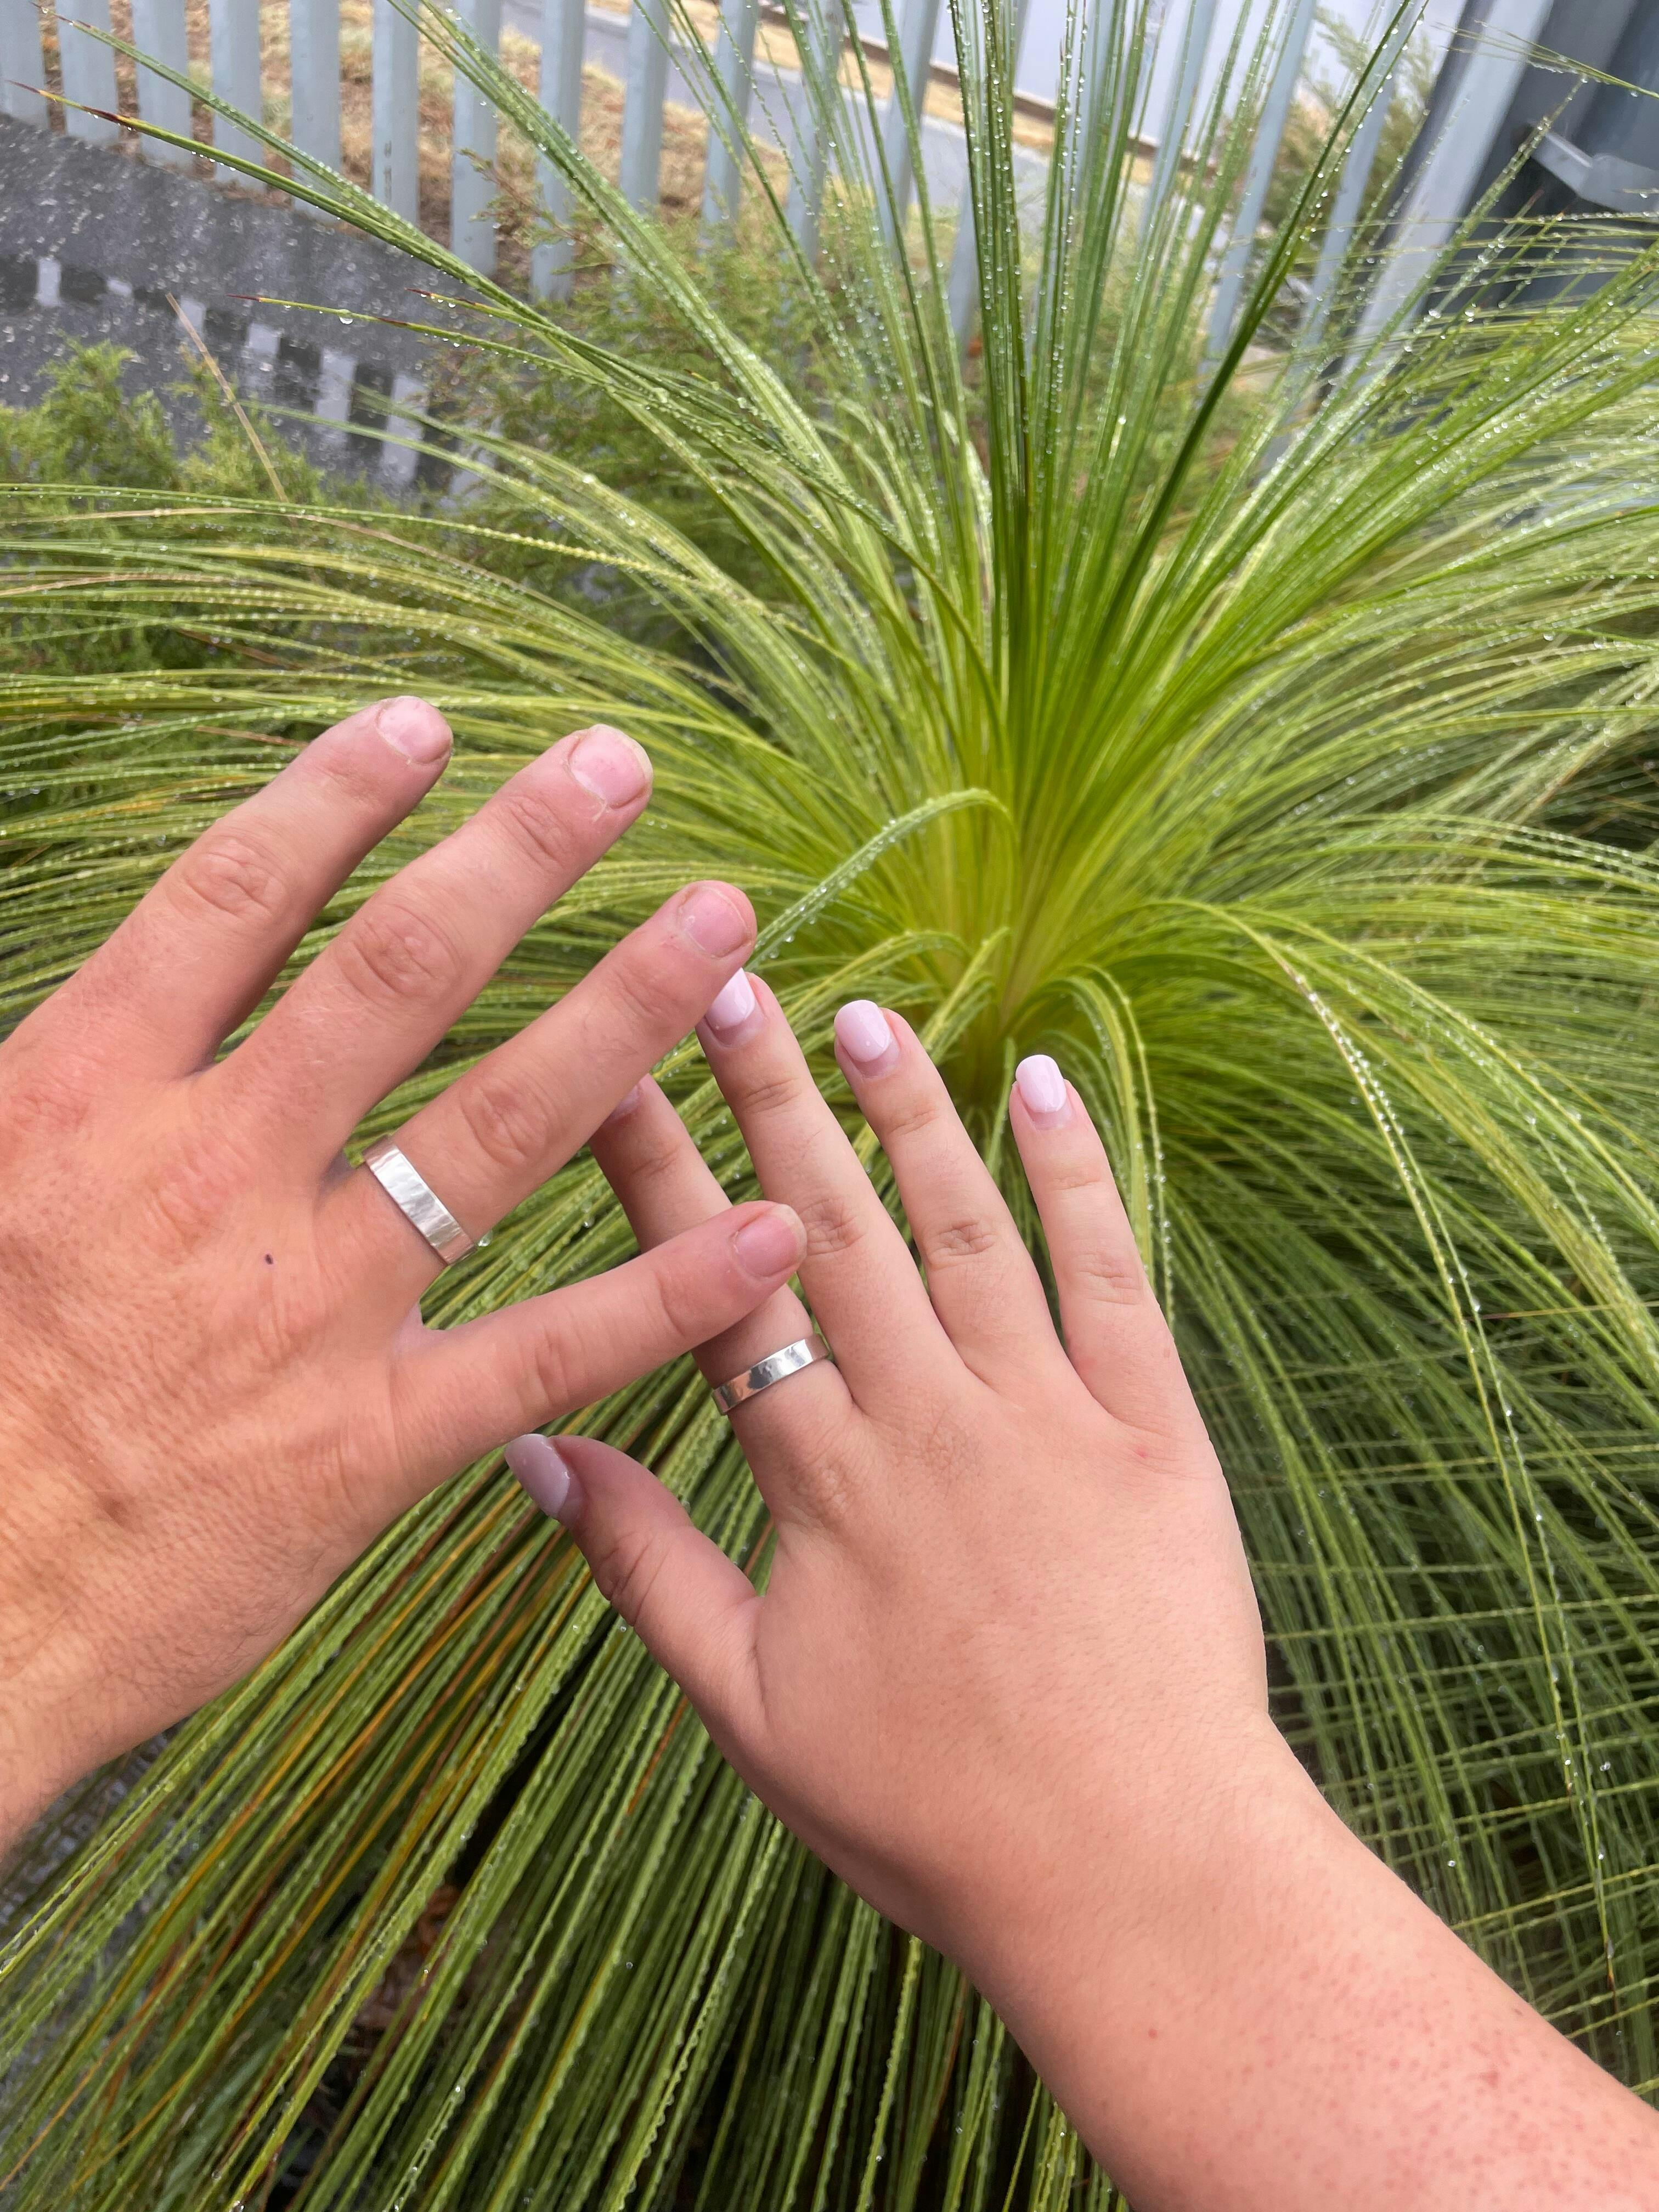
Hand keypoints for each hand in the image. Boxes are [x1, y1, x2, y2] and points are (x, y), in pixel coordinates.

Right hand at [0, 701, 804, 1841]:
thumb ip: (79, 1075)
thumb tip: (148, 976)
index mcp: (88, 1098)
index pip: (234, 900)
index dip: (337, 798)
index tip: (427, 724)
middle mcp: (210, 1173)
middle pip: (394, 974)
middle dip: (518, 857)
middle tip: (619, 766)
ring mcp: (305, 1304)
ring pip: (500, 1125)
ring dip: (626, 1016)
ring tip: (724, 933)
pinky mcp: (372, 1439)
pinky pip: (553, 1344)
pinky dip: (669, 1290)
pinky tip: (767, 1230)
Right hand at [509, 976, 1658, 2211]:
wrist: (1134, 1870)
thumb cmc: (929, 1811)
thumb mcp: (749, 1712)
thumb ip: (644, 1570)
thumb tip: (539, 1450)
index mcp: (822, 1481)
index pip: (718, 1292)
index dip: (658, 1175)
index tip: (613, 1075)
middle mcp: (927, 1420)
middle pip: (833, 1229)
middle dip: (770, 1097)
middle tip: (724, 981)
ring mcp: (1048, 1414)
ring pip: (963, 1225)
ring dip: (907, 1112)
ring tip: (858, 1014)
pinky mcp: (1154, 1428)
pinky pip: (1110, 1273)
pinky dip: (1077, 1172)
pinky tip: (1041, 1082)